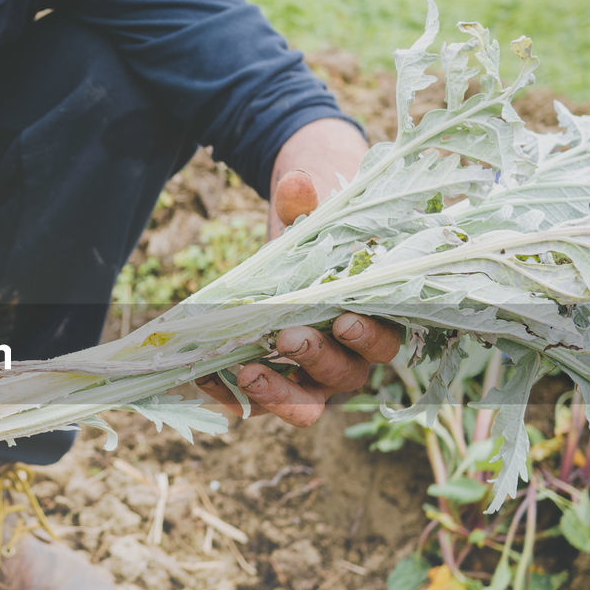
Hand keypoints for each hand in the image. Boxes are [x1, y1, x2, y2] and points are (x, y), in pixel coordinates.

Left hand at [196, 170, 400, 426]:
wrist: (280, 262)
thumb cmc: (309, 242)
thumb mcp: (307, 222)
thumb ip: (304, 206)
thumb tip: (298, 183)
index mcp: (372, 323)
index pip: (383, 343)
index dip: (366, 337)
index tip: (341, 319)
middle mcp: (347, 360)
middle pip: (344, 378)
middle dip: (316, 360)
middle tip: (286, 338)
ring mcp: (309, 381)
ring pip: (305, 406)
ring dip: (277, 394)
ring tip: (247, 371)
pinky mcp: (271, 389)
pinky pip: (254, 404)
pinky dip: (230, 395)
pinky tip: (206, 377)